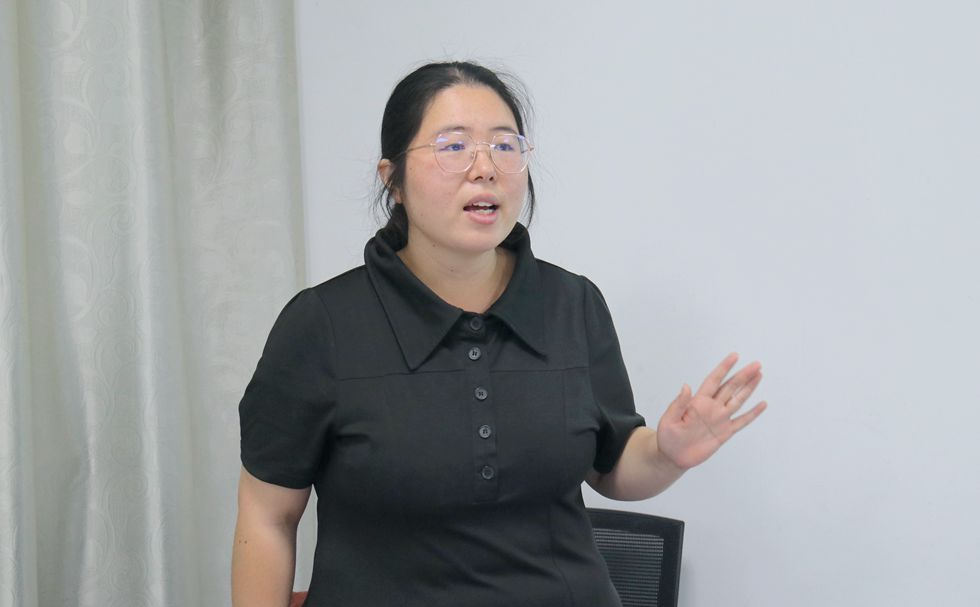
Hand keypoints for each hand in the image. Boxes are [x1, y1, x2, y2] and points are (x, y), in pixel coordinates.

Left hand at [656, 352, 766, 469]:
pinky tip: (762, 404)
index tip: (735, 356)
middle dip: (743, 375)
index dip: (724, 368)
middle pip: (731, 387)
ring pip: (738, 400)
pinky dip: (753, 413)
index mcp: (698, 402)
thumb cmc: (667, 436)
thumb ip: (679, 403)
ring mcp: (720, 419)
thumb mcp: (669, 419)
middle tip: (756, 364)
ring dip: (749, 388)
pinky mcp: (725, 433)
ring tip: (759, 375)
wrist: (673, 456)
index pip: (714, 380)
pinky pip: (742, 421)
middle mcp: (712, 407)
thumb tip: (686, 386)